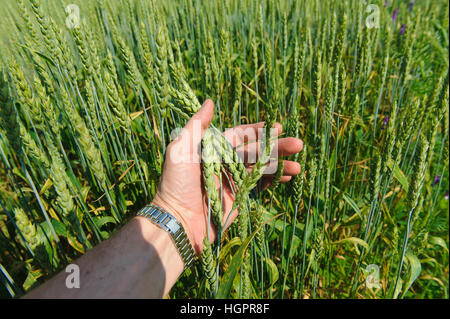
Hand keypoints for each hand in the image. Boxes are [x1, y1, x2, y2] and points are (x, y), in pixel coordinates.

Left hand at [151, 100, 302, 253]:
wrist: (178, 221)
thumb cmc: (176, 184)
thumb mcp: (180, 150)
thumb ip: (196, 126)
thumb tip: (210, 101)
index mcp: (212, 148)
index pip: (239, 135)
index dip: (257, 131)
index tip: (277, 126)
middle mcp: (224, 162)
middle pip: (255, 151)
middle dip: (276, 147)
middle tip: (298, 144)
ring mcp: (232, 180)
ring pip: (261, 168)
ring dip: (280, 165)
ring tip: (298, 165)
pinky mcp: (238, 197)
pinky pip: (259, 185)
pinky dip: (274, 180)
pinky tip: (288, 177)